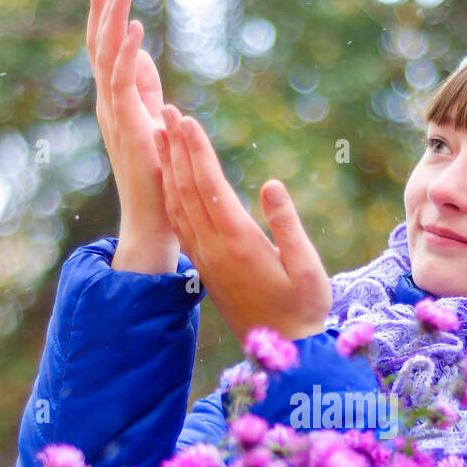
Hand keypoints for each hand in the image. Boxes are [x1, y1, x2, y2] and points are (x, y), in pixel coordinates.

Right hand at [87, 0, 178, 272]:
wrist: (152, 218)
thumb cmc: (156, 177)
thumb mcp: (152, 121)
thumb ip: (145, 89)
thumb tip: (142, 56)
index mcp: (115, 102)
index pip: (107, 51)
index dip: (109, 16)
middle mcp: (108, 104)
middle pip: (100, 45)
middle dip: (106, 6)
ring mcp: (114, 113)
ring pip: (108, 55)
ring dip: (115, 18)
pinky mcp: (126, 124)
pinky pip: (122, 81)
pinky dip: (127, 51)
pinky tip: (138, 26)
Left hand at [154, 107, 332, 343]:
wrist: (285, 354)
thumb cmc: (305, 309)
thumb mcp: (308, 268)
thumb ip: (287, 226)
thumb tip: (270, 184)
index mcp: (239, 243)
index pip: (210, 186)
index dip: (196, 151)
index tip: (185, 118)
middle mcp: (214, 248)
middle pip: (186, 189)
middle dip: (175, 148)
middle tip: (164, 111)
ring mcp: (206, 259)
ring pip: (178, 205)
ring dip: (167, 168)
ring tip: (159, 135)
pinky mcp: (204, 268)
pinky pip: (180, 225)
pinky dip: (170, 195)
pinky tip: (167, 181)